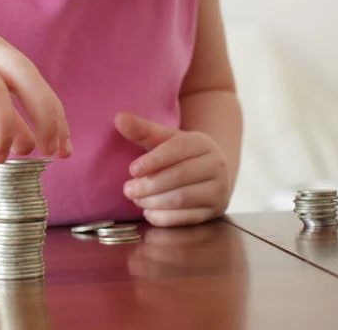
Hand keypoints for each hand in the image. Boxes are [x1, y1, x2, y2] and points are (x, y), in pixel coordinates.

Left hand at [116, 111, 229, 226]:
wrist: (210, 173)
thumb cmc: (179, 154)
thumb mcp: (163, 139)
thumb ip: (141, 129)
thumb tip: (119, 117)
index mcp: (201, 143)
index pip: (177, 149)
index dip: (153, 160)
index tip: (132, 169)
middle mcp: (215, 165)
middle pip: (179, 176)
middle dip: (149, 185)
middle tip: (127, 190)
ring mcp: (218, 190)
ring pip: (182, 199)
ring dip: (154, 202)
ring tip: (136, 200)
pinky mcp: (215, 211)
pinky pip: (187, 219)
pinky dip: (164, 218)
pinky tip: (149, 212)